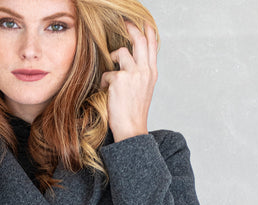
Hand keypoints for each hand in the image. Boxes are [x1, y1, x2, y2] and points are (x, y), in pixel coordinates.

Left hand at [101, 22, 157, 140]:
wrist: (131, 129)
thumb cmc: (135, 112)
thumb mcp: (144, 89)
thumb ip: (141, 72)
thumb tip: (132, 59)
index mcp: (152, 72)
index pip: (152, 44)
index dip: (147, 29)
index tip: (142, 21)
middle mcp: (145, 70)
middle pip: (139, 39)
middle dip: (130, 27)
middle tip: (123, 22)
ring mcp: (133, 74)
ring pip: (121, 52)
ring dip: (113, 58)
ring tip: (112, 73)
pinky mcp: (119, 80)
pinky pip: (108, 73)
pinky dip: (105, 83)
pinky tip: (108, 94)